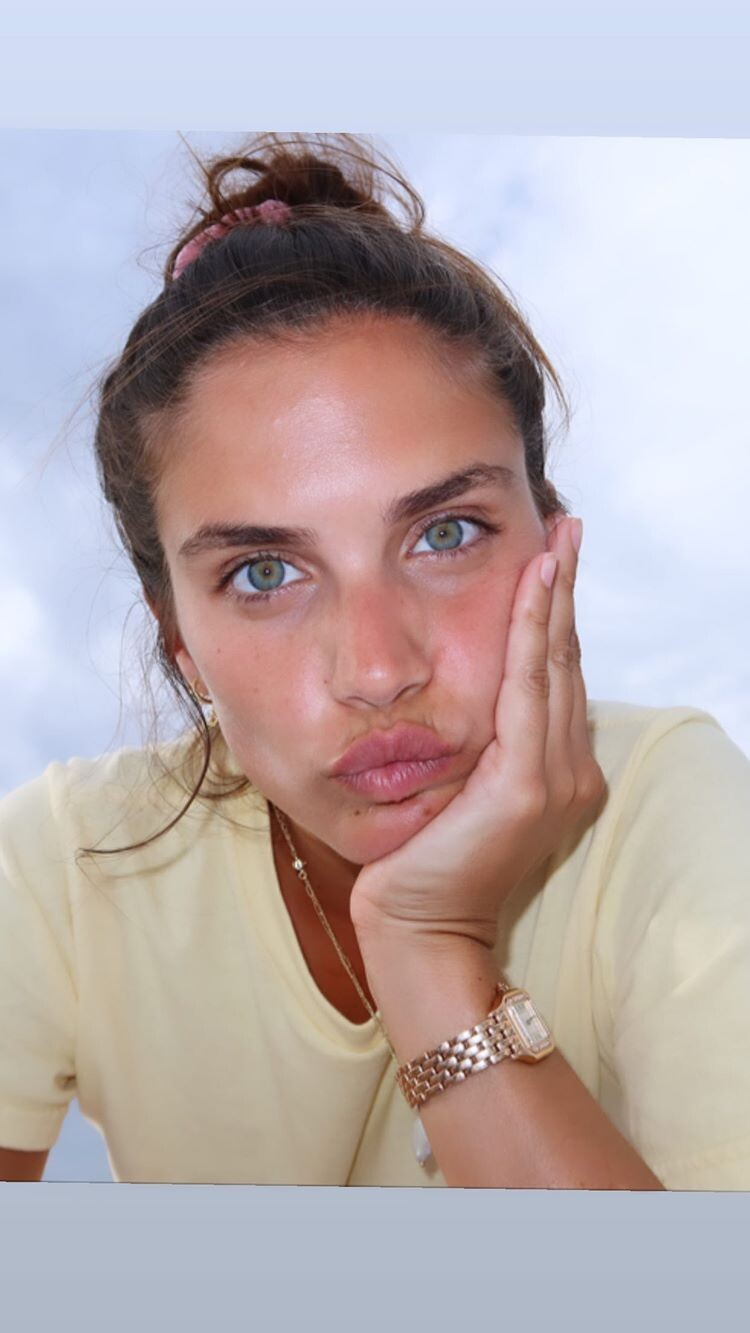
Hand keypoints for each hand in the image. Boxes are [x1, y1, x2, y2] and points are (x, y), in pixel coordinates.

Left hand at [350, 516, 607, 951]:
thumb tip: (472, 696)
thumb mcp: (461, 791)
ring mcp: (555, 779)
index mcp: (559, 773)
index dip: (556, 615)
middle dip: (565, 589)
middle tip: (566, 526)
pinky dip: (531, 631)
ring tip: (556, 539)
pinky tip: (533, 586)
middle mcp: (571, 772)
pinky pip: (527, 688)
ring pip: (553, 665)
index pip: (556, 678)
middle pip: (565, 661)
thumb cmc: (425, 863)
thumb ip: (482, 746)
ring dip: (554, 596)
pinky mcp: (526, 786)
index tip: (553, 558)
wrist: (419, 927)